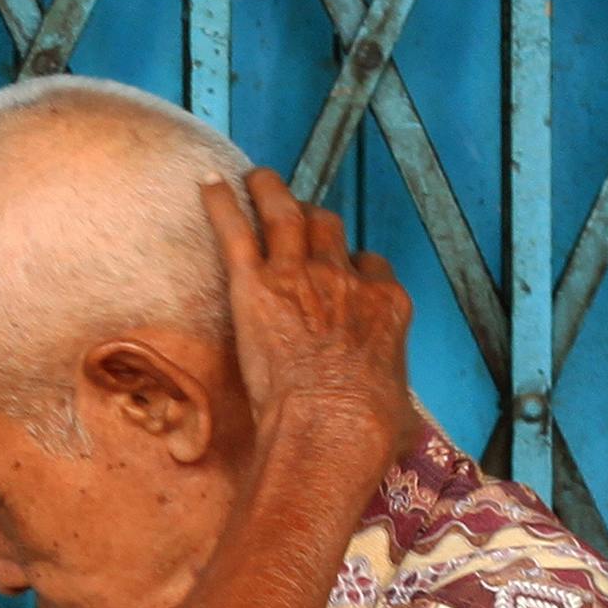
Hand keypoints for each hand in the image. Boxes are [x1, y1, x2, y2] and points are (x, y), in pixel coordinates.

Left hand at [209, 170, 415, 475]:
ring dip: (270, 191)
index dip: (352, 264)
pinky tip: (208, 184)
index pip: (370, 266)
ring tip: (256, 177)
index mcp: (386, 304)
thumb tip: (397, 424)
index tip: (339, 268)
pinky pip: (237, 231)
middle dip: (312, 218)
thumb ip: (391, 398)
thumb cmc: (367, 430)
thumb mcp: (399, 410)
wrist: (332, 424)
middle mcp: (346, 280)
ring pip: (286, 215)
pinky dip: (221, 204)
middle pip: (328, 230)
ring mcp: (301, 276)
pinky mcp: (257, 285)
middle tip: (294, 212)